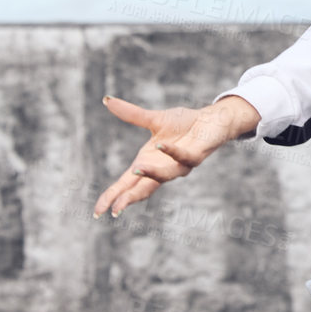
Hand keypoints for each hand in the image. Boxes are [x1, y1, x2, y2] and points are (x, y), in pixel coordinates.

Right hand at [93, 94, 259, 217]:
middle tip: (115, 209)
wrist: (212, 118)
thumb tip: (107, 100)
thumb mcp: (154, 119)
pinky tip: (161, 145)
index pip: (126, 184)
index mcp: (148, 162)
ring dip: (151, 174)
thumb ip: (131, 114)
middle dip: (129, 198)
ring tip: (136, 169)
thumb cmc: (184, 123)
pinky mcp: (197, 155)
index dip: (113, 196)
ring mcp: (180, 164)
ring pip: (165, 175)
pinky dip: (172, 152)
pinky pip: (185, 157)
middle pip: (143, 188)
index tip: (98, 211)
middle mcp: (163, 168)